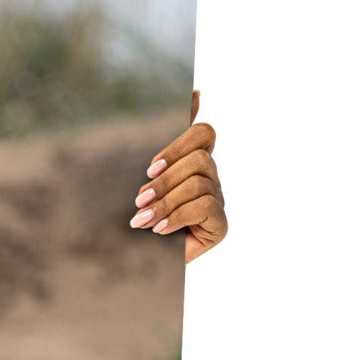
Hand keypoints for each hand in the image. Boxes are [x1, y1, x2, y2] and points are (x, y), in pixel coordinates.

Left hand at [130, 91, 226, 261]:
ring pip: (199, 184)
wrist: (148, 265)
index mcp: (193, 165)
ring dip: (164, 203)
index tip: (151, 169)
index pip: (204, 134)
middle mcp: (211, 180)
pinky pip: (204, 207)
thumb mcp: (146, 186)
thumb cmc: (145, 223)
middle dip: (164, 181)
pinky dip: (176, 218)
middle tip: (139, 202)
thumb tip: (196, 94)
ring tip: (140, 221)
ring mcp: (218, 201)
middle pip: (199, 160)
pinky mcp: (220, 224)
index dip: (180, 143)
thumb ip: (162, 151)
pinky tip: (159, 231)